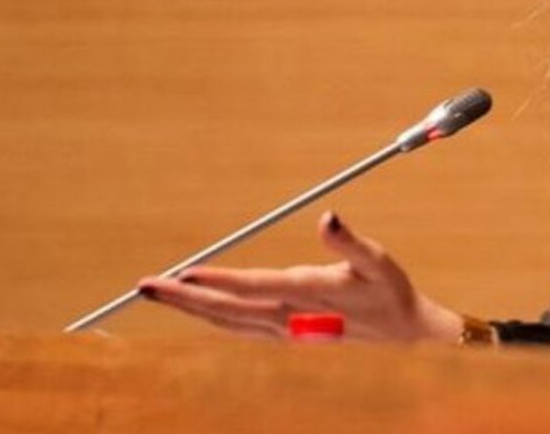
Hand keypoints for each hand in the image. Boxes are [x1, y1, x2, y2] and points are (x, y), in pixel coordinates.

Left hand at [138, 211, 462, 341]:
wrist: (404, 331)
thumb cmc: (390, 289)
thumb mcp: (378, 259)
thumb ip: (349, 241)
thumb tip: (327, 217)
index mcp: (309, 294)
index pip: (254, 288)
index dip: (218, 280)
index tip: (185, 272)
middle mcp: (289, 317)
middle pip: (226, 309)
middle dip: (184, 298)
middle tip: (145, 285)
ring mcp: (284, 329)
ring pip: (225, 321)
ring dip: (189, 308)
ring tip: (158, 293)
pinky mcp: (283, 333)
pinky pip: (236, 327)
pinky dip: (209, 317)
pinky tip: (194, 309)